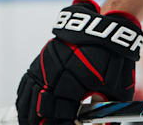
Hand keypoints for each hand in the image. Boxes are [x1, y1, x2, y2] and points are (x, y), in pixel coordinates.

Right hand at [16, 0, 142, 124]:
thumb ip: (107, 111)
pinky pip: (26, 83)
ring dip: (29, 115)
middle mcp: (55, 76)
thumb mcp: (118, 89)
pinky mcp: (41, 60)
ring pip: (28, 98)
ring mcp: (45, 67)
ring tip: (32, 123)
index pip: (59, 118)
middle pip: (39, 111)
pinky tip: (27, 108)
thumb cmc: (114, 59)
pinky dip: (24, 99)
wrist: (106, 29)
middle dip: (42, 123)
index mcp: (74, 86)